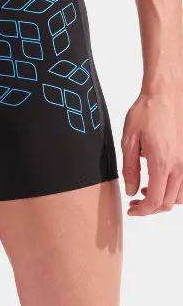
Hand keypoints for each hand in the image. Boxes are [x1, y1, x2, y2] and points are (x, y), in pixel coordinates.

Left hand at [122, 92, 182, 215]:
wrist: (166, 94)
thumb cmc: (147, 112)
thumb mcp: (128, 141)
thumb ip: (129, 169)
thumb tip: (131, 190)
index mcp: (162, 163)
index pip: (155, 201)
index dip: (142, 211)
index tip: (132, 210)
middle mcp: (180, 165)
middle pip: (168, 202)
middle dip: (150, 207)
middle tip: (135, 203)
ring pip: (180, 195)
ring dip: (163, 199)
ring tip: (146, 191)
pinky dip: (175, 189)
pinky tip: (161, 181)